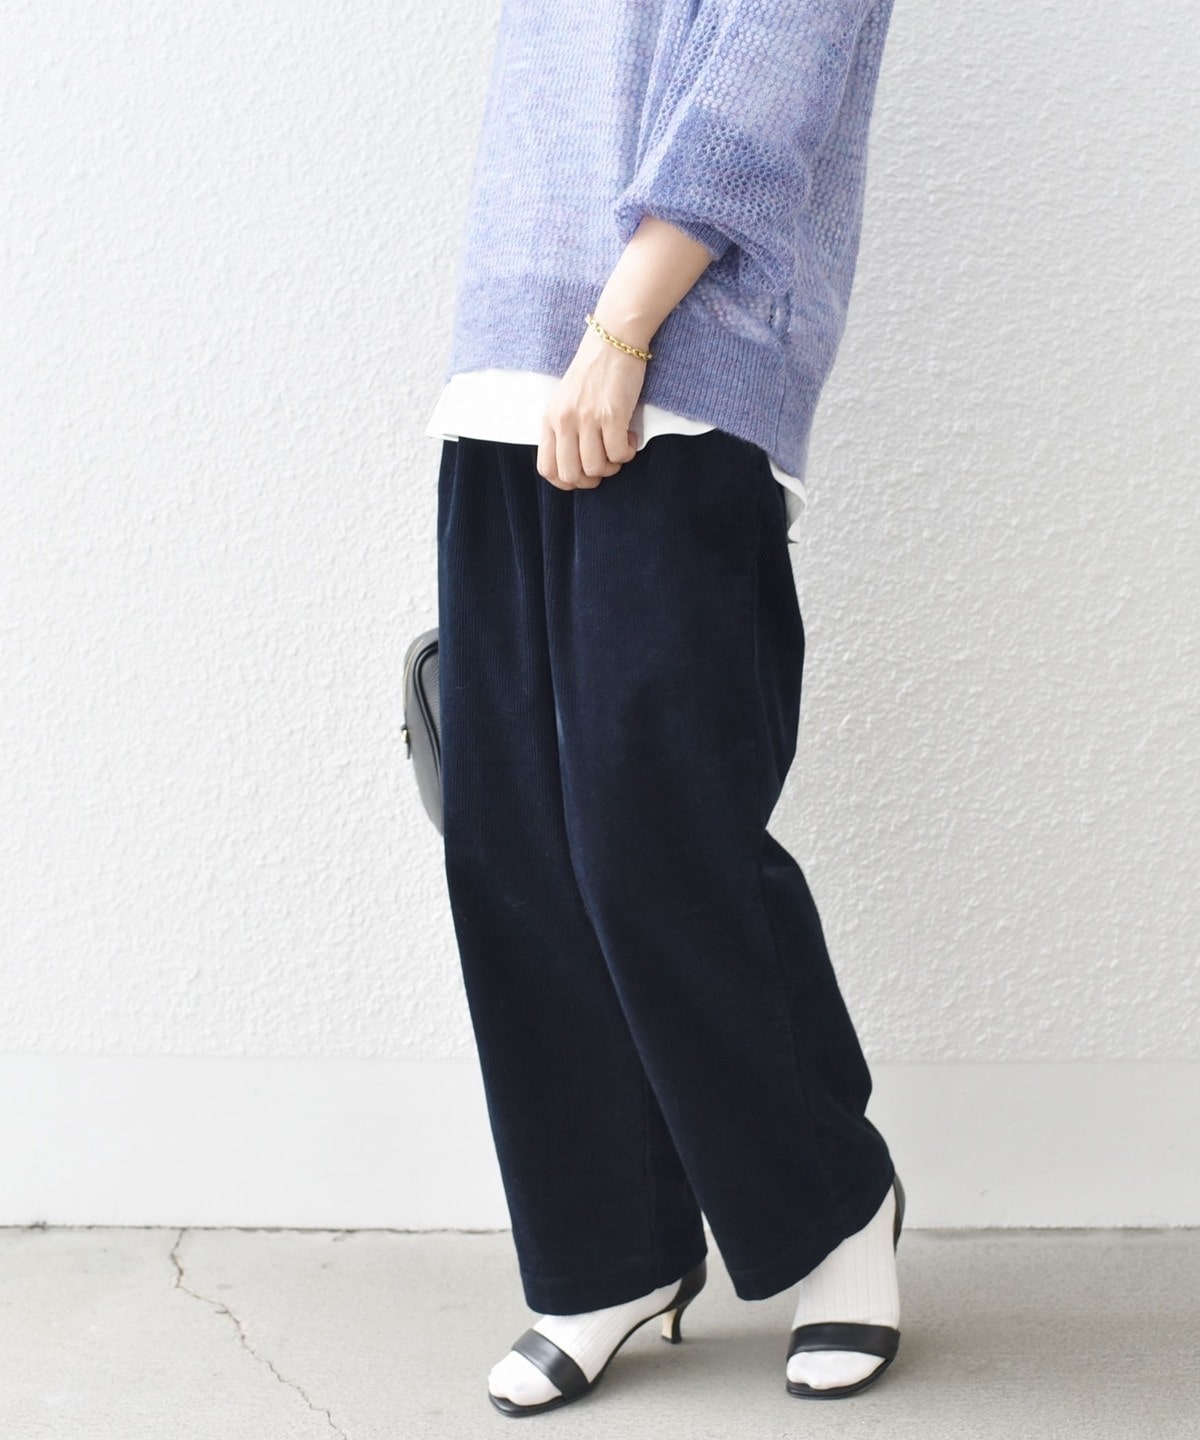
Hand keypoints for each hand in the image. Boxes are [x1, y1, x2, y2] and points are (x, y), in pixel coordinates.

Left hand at [537, 325, 645, 489]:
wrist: (614, 340)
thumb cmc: (594, 373)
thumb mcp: (567, 401)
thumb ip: (565, 430)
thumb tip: (578, 465)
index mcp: (550, 419)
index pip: (547, 469)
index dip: (566, 481)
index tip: (583, 474)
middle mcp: (564, 420)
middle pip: (571, 475)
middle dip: (591, 479)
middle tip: (605, 463)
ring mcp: (587, 418)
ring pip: (596, 469)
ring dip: (612, 465)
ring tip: (618, 445)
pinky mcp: (611, 414)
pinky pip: (618, 454)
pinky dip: (628, 452)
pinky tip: (630, 437)